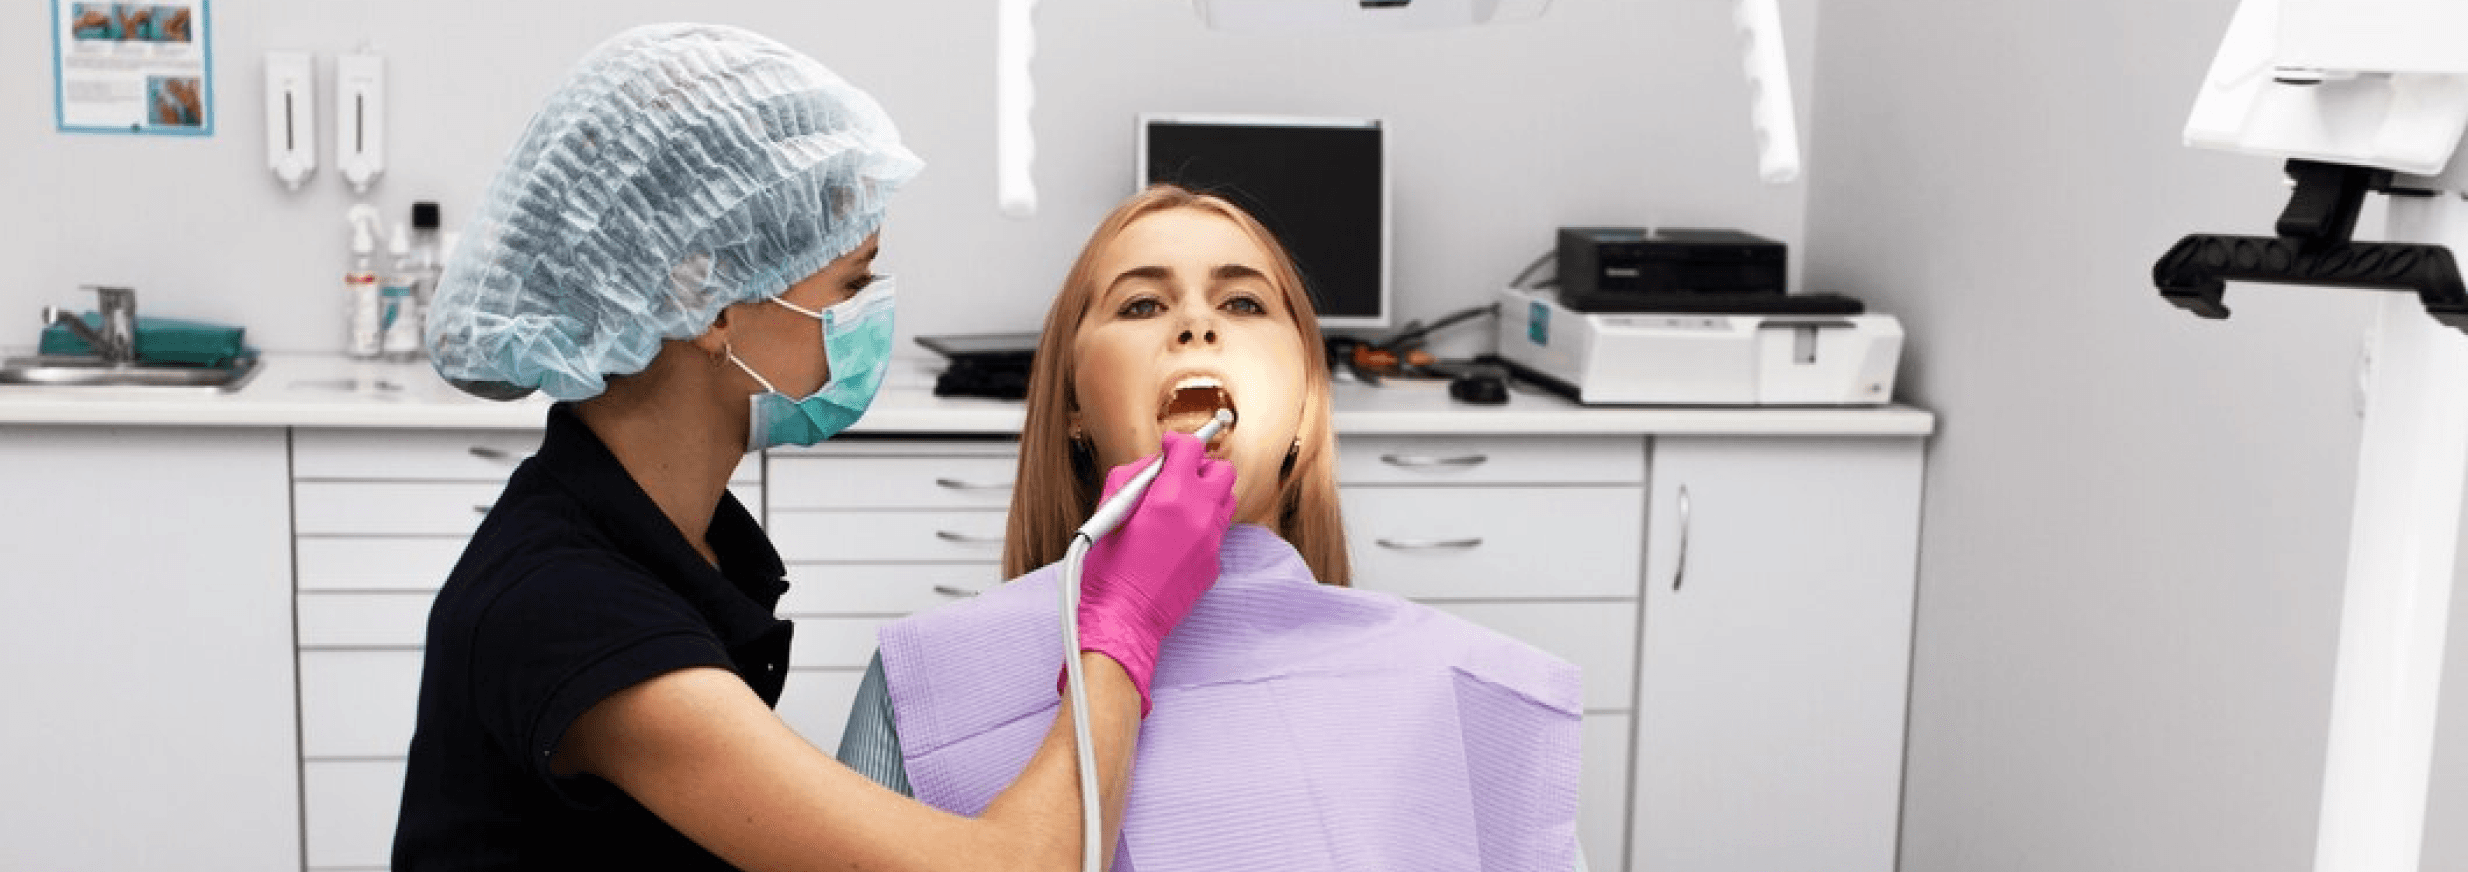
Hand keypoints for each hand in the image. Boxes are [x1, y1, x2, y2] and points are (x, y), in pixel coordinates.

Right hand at [1069, 430, 1236, 714]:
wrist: (1122, 619)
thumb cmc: (1106, 569)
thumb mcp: (1108, 511)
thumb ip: (1132, 478)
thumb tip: (1152, 465)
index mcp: (1171, 497)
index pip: (1191, 448)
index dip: (1178, 443)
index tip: (1168, 448)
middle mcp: (1199, 515)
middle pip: (1222, 471)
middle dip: (1201, 468)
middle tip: (1178, 476)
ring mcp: (1211, 542)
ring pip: (1225, 501)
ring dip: (1205, 496)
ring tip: (1177, 509)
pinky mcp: (1213, 564)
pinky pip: (1216, 533)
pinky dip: (1200, 528)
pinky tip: (1175, 541)